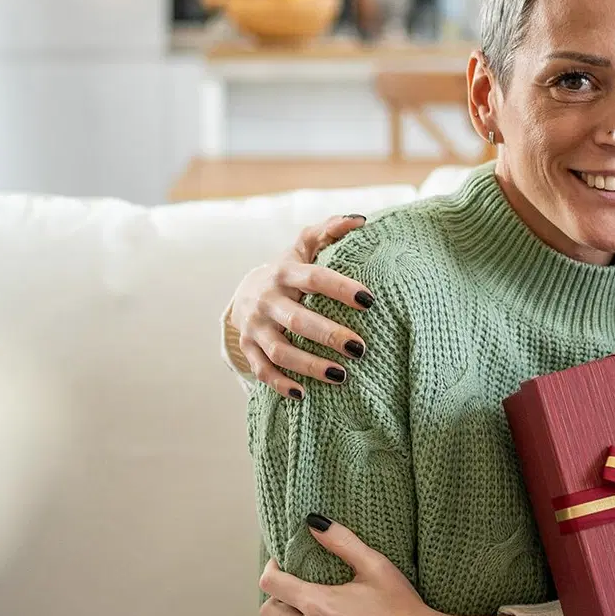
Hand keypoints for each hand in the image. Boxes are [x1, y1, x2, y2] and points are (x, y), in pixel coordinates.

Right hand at [231, 214, 373, 398]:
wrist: (245, 292)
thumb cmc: (288, 270)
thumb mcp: (304, 247)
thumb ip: (330, 230)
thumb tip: (361, 221)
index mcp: (285, 272)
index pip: (314, 279)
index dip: (340, 289)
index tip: (369, 301)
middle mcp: (267, 300)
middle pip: (297, 320)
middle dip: (329, 335)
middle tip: (361, 349)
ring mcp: (255, 326)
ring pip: (280, 351)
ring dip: (310, 365)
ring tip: (342, 376)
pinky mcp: (249, 348)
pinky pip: (263, 370)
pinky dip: (281, 384)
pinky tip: (304, 394)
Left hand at [259, 518, 444, 615]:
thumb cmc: (401, 606)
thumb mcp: (375, 565)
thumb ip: (342, 541)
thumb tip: (313, 522)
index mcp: (318, 603)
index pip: (271, 584)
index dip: (271, 570)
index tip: (280, 566)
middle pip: (268, 613)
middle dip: (276, 598)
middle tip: (292, 593)